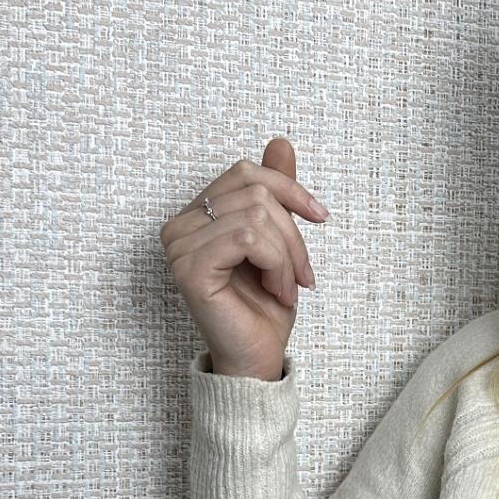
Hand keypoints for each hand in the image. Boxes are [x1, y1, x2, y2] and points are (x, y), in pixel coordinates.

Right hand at [161, 137, 327, 380]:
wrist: (258, 356)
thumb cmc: (263, 304)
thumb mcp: (278, 239)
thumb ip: (274, 191)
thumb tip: (279, 142)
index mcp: (195, 215)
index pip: (245, 172)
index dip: (288, 189)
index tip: (320, 216)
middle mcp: (178, 227)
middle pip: (255, 193)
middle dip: (293, 234)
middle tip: (303, 273)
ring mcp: (179, 248)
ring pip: (257, 216)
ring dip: (289, 255)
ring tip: (289, 286)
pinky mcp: (190, 269)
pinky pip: (249, 240)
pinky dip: (278, 265)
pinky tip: (278, 291)